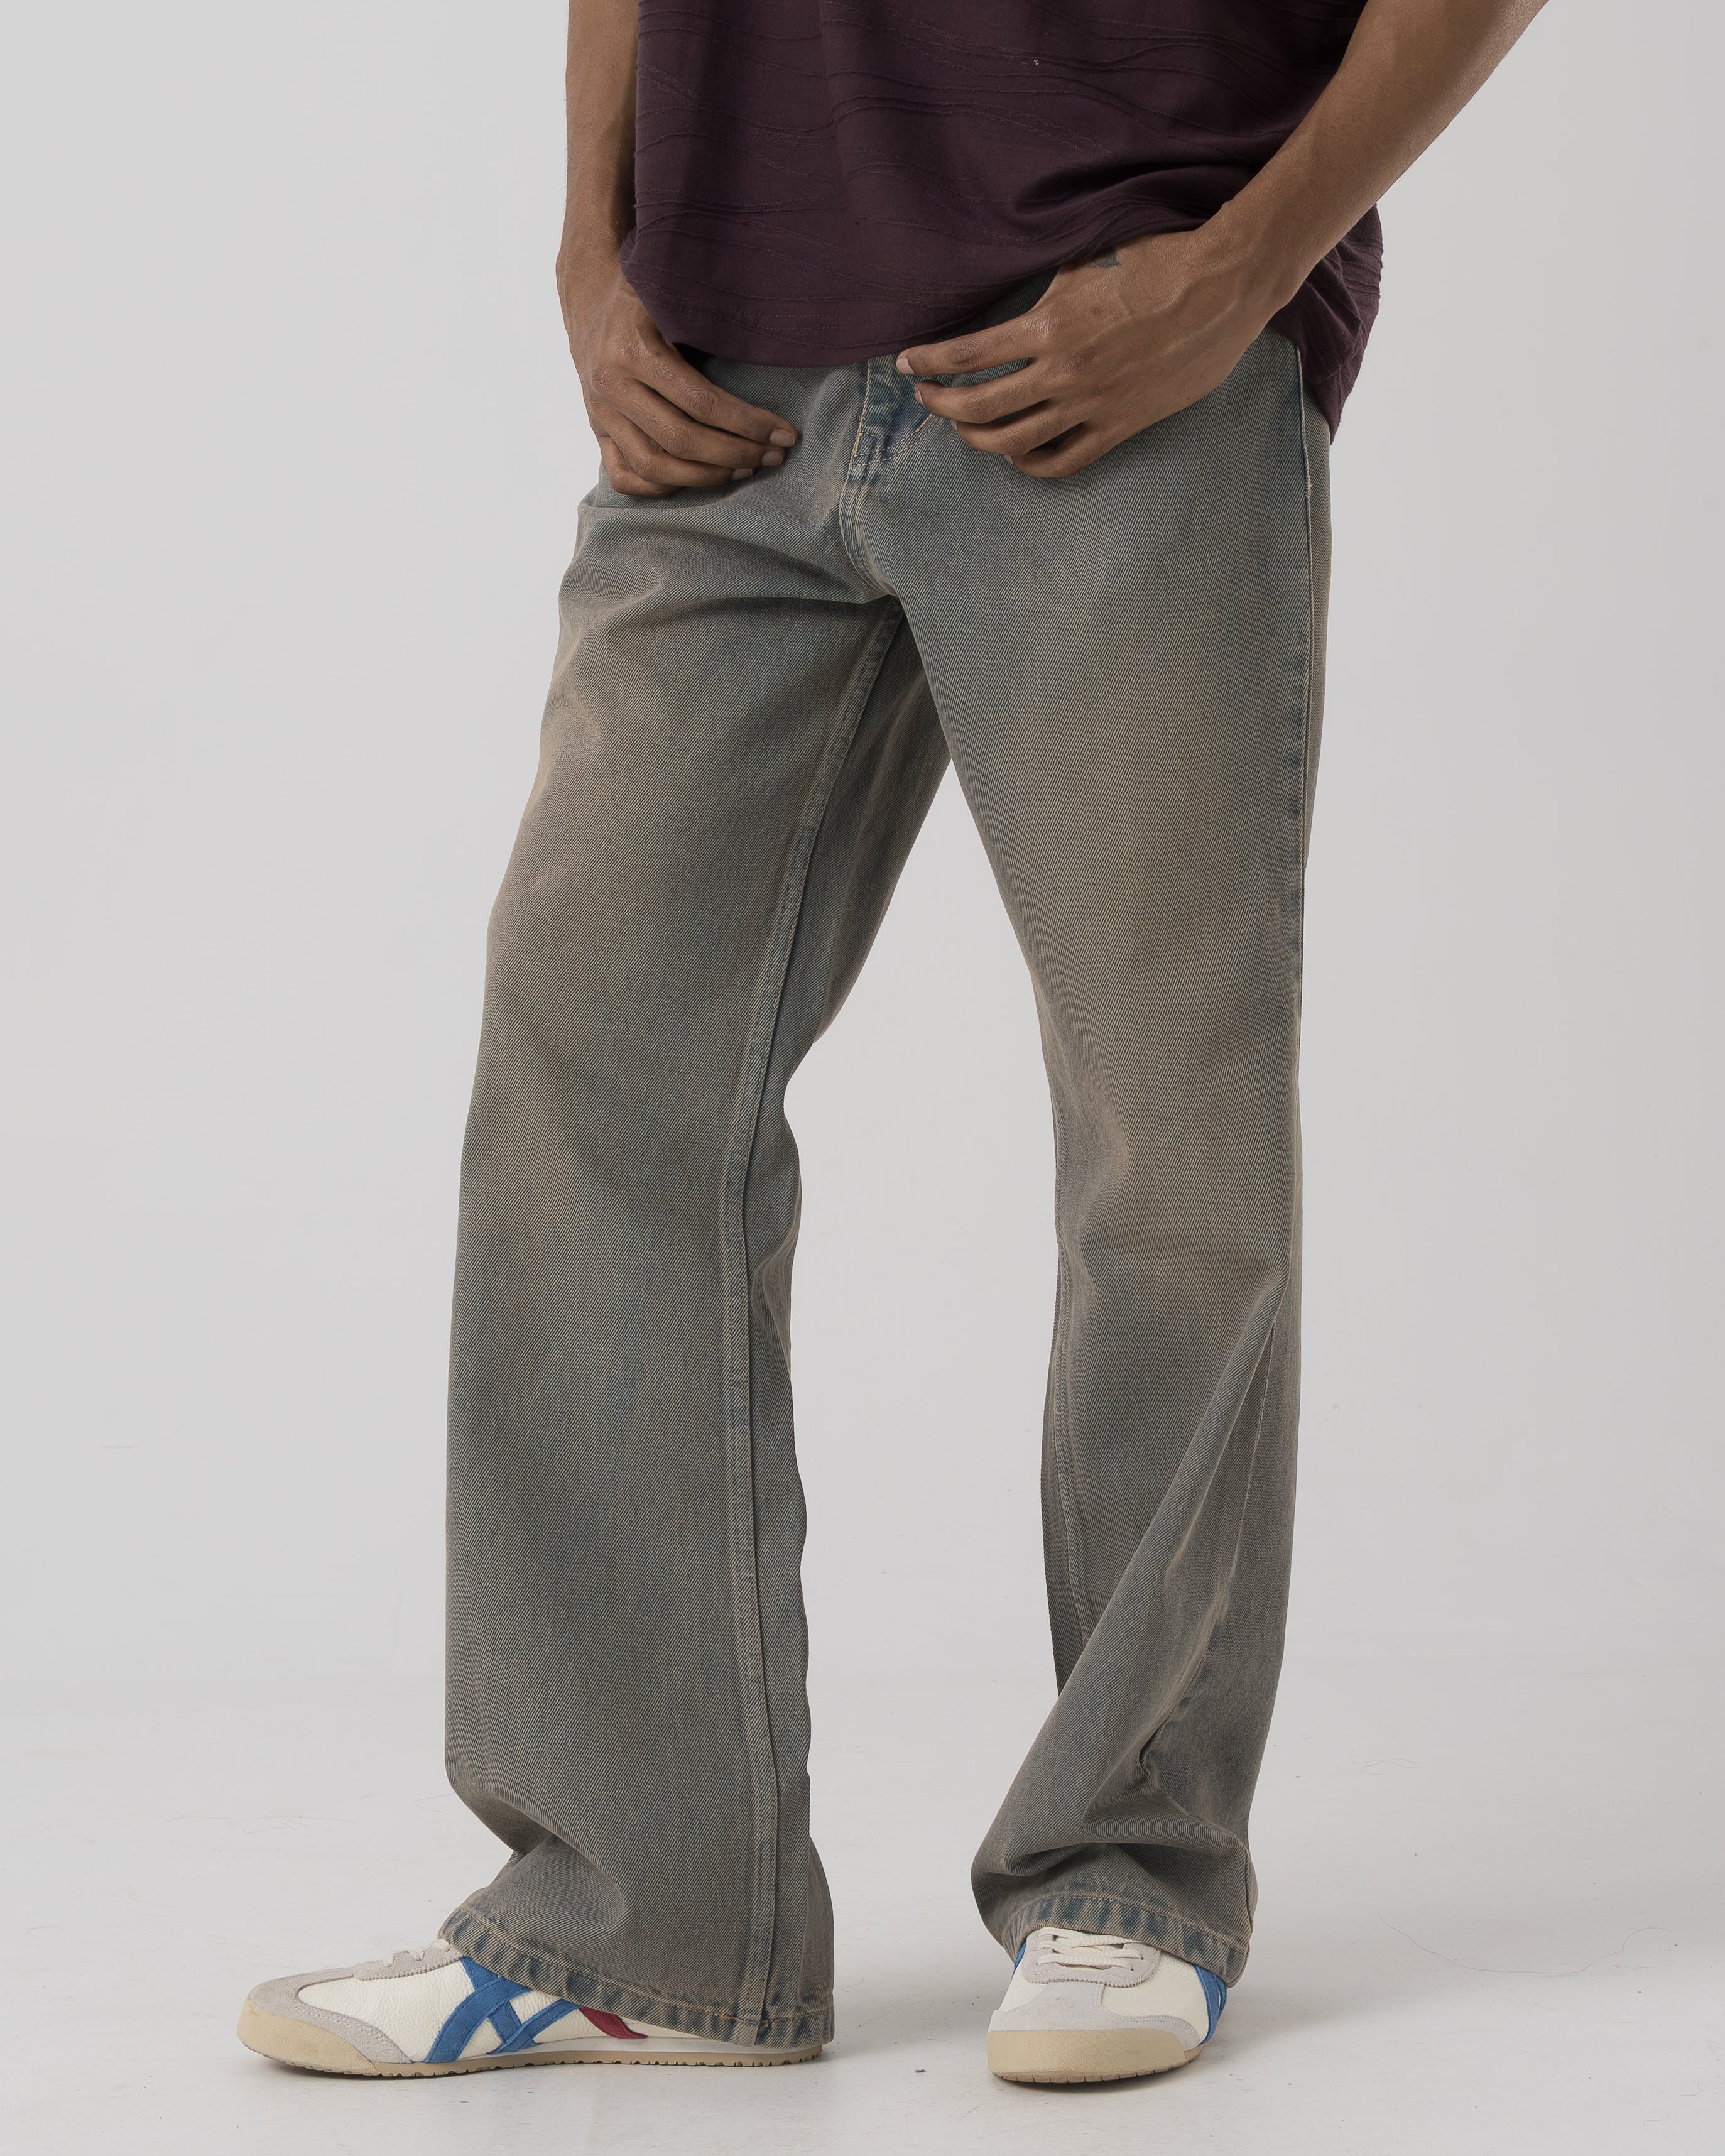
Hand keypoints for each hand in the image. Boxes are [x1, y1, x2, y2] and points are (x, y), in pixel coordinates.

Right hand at [558, 249, 797, 496]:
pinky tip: (697, 479)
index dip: (748, 424)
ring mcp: (600, 413)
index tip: (784, 434)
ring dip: (705, 477)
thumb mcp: (672, 297)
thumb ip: (708, 326)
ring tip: (744, 470)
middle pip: (680, 441)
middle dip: (735, 454)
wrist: (587, 294)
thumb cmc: (644, 293)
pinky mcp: (597, 430)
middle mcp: (612, 387)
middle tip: (773, 457)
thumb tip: (770, 356)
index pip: (701, 403)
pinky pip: (624, 477)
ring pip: (653, 467)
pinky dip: (661, 489)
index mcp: (633, 351)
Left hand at [895, 226, 1276, 478]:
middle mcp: (1063, 371)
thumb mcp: (1086, 262)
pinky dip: (1031, 464)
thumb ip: (1045, 290)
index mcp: (1049, 325)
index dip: (928, 361)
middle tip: (928, 397)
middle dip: (942, 405)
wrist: (1224, 286)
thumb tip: (1013, 303)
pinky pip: (1064, 461)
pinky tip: (1017, 455)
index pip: (967, 354)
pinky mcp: (1121, 425)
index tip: (907, 363)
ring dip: (978, 440)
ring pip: (1014, 442)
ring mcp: (1092, 404)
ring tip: (964, 429)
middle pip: (979, 406)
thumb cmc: (1159, 261)